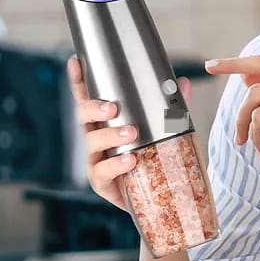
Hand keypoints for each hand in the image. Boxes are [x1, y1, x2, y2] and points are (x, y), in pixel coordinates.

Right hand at [67, 56, 191, 210]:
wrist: (158, 198)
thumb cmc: (154, 160)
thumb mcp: (165, 132)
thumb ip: (172, 109)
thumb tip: (183, 83)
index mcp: (106, 123)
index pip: (89, 99)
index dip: (79, 81)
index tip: (76, 62)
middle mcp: (97, 139)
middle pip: (84, 117)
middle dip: (95, 109)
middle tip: (113, 107)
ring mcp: (96, 161)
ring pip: (93, 143)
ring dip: (111, 136)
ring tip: (131, 133)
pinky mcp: (102, 183)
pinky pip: (103, 172)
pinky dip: (117, 165)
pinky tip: (131, 160)